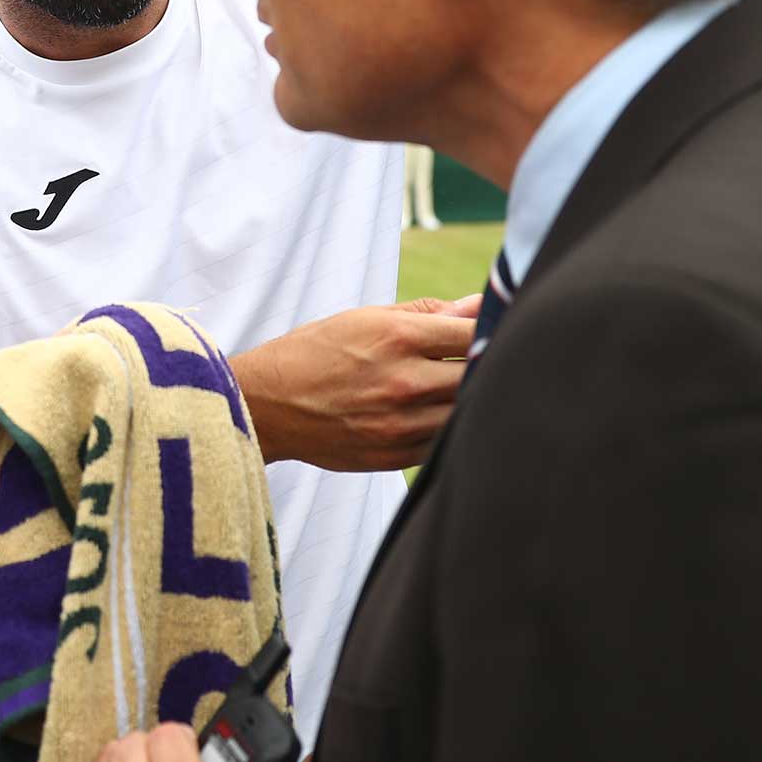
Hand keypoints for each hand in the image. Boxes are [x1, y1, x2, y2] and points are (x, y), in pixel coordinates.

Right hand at [232, 296, 479, 470]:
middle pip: (478, 375)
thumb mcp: (366, 318)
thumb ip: (427, 313)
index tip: (495, 330)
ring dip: (470, 399)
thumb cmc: (316, 352)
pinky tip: (437, 414)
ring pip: (465, 412)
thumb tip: (477, 305)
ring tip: (459, 387)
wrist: (266, 405)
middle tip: (487, 359)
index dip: (490, 330)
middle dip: (486, 365)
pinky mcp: (395, 456)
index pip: (473, 333)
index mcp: (398, 337)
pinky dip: (449, 427)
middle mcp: (403, 381)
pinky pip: (444, 442)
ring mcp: (401, 424)